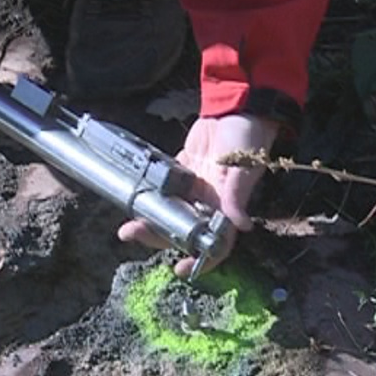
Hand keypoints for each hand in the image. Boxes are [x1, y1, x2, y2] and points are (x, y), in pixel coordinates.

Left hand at [118, 113, 279, 278]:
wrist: (237, 107)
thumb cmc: (248, 139)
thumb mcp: (243, 168)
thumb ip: (237, 197)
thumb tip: (241, 226)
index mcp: (227, 208)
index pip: (215, 245)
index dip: (200, 260)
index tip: (180, 269)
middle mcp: (209, 203)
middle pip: (182, 230)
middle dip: (158, 236)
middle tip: (132, 234)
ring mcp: (194, 188)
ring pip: (169, 212)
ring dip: (149, 220)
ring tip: (127, 225)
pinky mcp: (182, 171)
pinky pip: (163, 189)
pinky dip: (149, 196)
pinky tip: (132, 199)